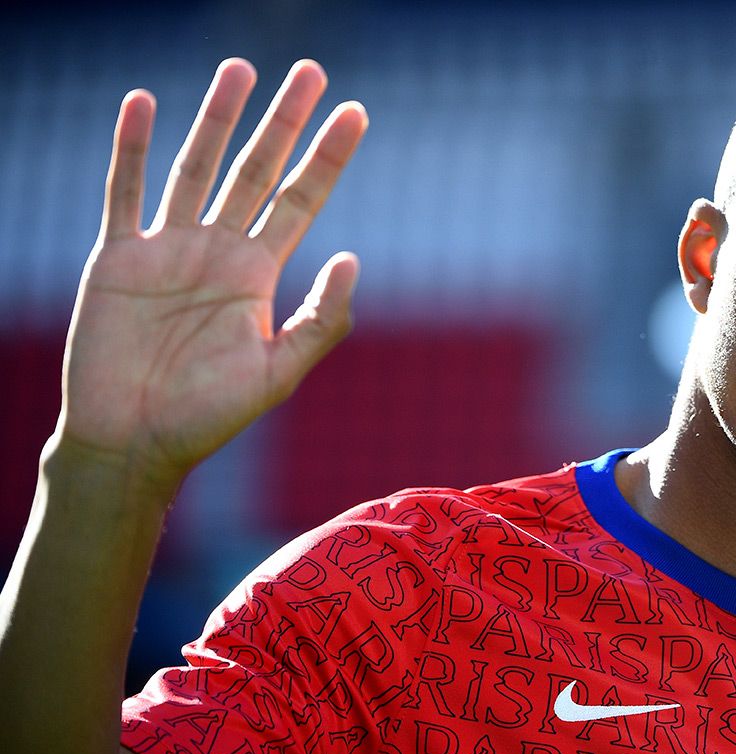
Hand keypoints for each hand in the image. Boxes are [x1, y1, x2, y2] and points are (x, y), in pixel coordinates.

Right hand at [60, 58, 365, 486]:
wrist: (134, 442)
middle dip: (283, 121)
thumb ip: (321, 320)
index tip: (356, 114)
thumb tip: (353, 258)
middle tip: (311, 71)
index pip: (301, 200)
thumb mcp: (278, 371)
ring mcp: (167, 249)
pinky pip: (124, 194)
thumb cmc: (208, 417)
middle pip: (257, 170)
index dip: (328, 158)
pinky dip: (132, 150)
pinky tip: (144, 103)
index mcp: (258, 273)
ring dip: (218, 119)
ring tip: (241, 69)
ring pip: (197, 167)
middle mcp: (218, 250)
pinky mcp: (117, 259)